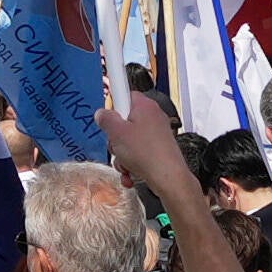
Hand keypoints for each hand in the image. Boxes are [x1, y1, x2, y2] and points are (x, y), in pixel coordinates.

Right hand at [102, 83, 194, 203]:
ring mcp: (157, 134)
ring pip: (130, 140)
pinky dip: (132, 164)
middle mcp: (153, 116)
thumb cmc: (148, 154)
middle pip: (124, 121)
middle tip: (116, 144)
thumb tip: (101, 114)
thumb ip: (105, 119)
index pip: (124, 93)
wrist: (169, 178)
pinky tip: (130, 174)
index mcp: (144, 106)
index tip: (108, 110)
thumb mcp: (116, 133)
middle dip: (116, 137)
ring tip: (125, 164)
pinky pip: (139, 153)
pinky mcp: (159, 149)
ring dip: (122, 155)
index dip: (113, 104)